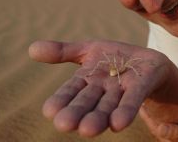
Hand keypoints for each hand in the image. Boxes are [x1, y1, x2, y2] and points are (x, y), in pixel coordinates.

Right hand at [28, 40, 171, 136]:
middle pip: (87, 102)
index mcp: (86, 80)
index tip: (49, 111)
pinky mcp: (141, 86)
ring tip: (88, 129)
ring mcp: (121, 90)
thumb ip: (63, 51)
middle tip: (65, 124)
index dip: (61, 100)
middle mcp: (102, 90)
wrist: (145, 60)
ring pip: (108, 105)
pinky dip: (125, 110)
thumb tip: (31, 49)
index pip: (70, 91)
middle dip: (77, 112)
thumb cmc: (113, 58)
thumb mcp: (88, 49)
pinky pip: (132, 99)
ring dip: (98, 117)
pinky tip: (118, 123)